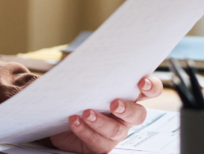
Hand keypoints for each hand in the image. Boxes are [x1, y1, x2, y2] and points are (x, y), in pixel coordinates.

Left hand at [47, 75, 163, 152]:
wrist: (52, 116)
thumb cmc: (71, 93)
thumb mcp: (76, 77)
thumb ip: (83, 69)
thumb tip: (80, 59)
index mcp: (125, 94)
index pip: (149, 90)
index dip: (151, 87)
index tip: (142, 82)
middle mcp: (124, 114)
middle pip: (138, 114)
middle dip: (128, 109)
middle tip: (114, 104)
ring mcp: (113, 131)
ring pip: (116, 130)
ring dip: (101, 122)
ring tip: (86, 113)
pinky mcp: (99, 144)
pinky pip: (98, 142)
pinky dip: (85, 131)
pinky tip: (74, 121)